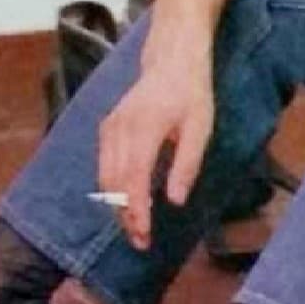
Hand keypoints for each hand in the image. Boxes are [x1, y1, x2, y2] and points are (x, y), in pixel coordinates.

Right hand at [96, 55, 214, 249]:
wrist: (171, 62)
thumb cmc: (191, 95)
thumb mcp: (200, 127)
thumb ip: (187, 163)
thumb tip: (175, 201)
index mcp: (145, 127)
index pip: (134, 177)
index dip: (136, 209)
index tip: (144, 235)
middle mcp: (120, 129)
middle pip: (114, 182)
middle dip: (124, 216)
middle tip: (140, 242)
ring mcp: (109, 128)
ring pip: (104, 177)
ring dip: (115, 206)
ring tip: (133, 229)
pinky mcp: (106, 129)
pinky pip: (103, 166)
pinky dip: (111, 189)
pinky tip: (126, 204)